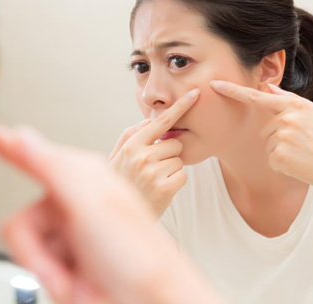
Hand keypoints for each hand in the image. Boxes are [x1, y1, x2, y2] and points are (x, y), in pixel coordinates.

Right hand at [0, 123, 220, 303]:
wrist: (155, 302)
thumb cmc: (139, 255)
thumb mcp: (93, 203)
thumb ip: (53, 167)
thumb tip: (21, 135)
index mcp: (81, 178)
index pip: (31, 155)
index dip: (2, 143)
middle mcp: (73, 202)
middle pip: (21, 222)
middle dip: (38, 255)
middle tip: (61, 272)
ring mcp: (70, 234)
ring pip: (27, 250)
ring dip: (51, 273)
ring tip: (81, 282)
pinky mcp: (70, 260)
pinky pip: (40, 270)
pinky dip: (58, 284)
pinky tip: (83, 287)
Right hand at [109, 88, 200, 216]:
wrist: (119, 218)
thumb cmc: (121, 183)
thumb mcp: (117, 156)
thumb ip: (130, 135)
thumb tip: (148, 121)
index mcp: (132, 145)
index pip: (160, 121)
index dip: (180, 106)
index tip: (195, 94)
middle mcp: (142, 155)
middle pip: (175, 143)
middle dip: (169, 153)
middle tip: (154, 168)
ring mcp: (154, 172)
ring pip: (179, 159)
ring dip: (171, 168)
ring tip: (155, 180)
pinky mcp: (165, 187)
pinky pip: (182, 174)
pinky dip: (176, 181)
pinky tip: (161, 189)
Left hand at [210, 80, 312, 193]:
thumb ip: (290, 100)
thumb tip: (267, 88)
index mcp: (295, 105)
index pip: (257, 96)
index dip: (233, 91)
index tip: (214, 85)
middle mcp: (286, 119)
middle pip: (266, 127)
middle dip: (280, 136)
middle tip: (306, 144)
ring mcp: (282, 138)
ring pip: (268, 143)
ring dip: (282, 150)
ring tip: (305, 153)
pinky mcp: (279, 157)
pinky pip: (271, 159)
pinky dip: (283, 164)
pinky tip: (301, 164)